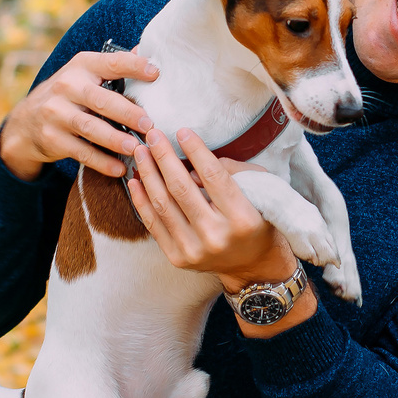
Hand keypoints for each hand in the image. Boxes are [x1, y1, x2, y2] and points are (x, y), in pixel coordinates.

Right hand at [0, 49, 157, 180]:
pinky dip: (102, 162)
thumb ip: (113, 66)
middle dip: (127, 112)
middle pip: (100, 100)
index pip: (110, 62)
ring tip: (136, 147)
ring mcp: (56, 113)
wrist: (26, 120)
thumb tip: (146, 51)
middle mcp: (66, 86)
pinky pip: (81, 152)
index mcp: (82, 66)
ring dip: (115, 139)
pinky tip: (119, 168)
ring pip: (90, 127)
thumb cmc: (68, 94)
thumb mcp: (84, 73)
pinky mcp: (52, 138)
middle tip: (149, 124)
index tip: (156, 73)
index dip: (133, 66)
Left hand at [129, 129, 305, 298]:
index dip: (195, 151)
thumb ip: (233, 171)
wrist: (253, 266)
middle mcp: (217, 236)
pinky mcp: (178, 259)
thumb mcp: (261, 192)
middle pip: (182, 188)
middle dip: (164, 157)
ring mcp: (195, 250)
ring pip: (163, 204)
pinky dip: (141, 201)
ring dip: (148, 174)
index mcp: (242, 218)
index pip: (213, 176)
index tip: (182, 131)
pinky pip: (154, 225)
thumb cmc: (257, 221)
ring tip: (140, 152)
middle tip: (153, 135)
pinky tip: (136, 180)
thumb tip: (193, 162)